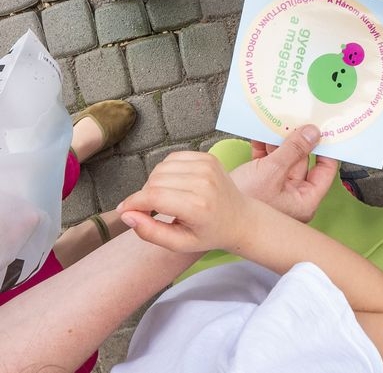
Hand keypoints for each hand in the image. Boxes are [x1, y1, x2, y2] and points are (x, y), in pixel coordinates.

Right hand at [117, 151, 248, 252]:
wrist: (240, 218)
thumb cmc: (210, 233)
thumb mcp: (179, 244)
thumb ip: (150, 232)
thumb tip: (126, 215)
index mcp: (198, 206)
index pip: (154, 197)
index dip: (133, 203)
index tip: (124, 211)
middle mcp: (203, 181)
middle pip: (155, 181)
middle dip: (144, 196)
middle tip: (151, 210)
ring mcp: (207, 166)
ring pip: (161, 168)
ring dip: (154, 183)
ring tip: (164, 198)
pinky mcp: (208, 157)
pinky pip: (173, 158)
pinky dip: (166, 170)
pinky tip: (173, 184)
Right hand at [229, 125, 337, 222]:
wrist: (205, 210)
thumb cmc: (242, 203)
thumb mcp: (272, 171)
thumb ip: (294, 150)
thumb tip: (313, 132)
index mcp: (304, 200)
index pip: (325, 170)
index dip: (326, 148)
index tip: (325, 128)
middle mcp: (293, 196)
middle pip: (302, 161)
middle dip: (297, 139)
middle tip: (297, 117)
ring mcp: (277, 189)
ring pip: (285, 159)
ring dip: (279, 141)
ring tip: (277, 122)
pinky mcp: (261, 183)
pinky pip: (269, 161)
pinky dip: (264, 148)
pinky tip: (260, 134)